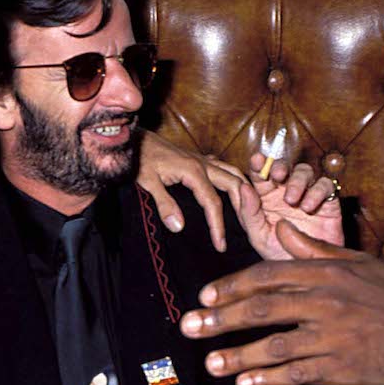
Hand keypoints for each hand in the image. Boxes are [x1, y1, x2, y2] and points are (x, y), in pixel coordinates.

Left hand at [136, 130, 249, 251]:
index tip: (220, 245)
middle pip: (233, 184)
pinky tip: (233, 189)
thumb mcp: (148, 183)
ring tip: (247, 210)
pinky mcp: (198, 159)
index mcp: (193, 171)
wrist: (135, 140)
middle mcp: (203, 164)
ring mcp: (202, 160)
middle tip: (245, 230)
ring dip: (243, 189)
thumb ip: (164, 204)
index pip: (213, 203)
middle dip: (242, 207)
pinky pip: (224, 167)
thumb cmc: (140, 160)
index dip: (218, 226)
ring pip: (233, 172)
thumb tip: (179, 227)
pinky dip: (234, 178)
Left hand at [181, 221, 383, 384]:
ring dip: (238, 356)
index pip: (268, 275)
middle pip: (262, 309)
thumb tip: (279, 227)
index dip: (232, 286)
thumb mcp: (358, 262)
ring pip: (275, 346)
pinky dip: (269, 380)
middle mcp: (326, 302)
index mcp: (327, 273)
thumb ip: (314, 249)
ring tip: (210, 364)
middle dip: (220, 319)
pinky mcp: (343, 368)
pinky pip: (298, 374)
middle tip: (189, 327)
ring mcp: (334, 336)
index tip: (205, 296)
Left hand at [238, 156, 342, 260]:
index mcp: (265, 197)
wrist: (308, 270)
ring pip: (305, 171)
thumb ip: (249, 213)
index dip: (258, 163)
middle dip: (280, 166)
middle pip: (284, 166)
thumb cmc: (280, 254)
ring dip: (298, 180)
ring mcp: (307, 194)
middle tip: (277, 175)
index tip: (256, 160)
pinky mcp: (327, 201)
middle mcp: (285, 192)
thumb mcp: (258, 237)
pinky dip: (317, 191)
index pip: (260, 173)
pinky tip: (309, 207)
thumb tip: (243, 187)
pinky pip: (325, 185)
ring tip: (292, 200)